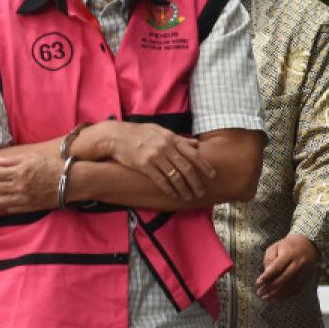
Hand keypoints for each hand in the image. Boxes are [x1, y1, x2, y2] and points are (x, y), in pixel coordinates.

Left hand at [0, 152, 63, 213]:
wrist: (70, 182)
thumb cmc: (53, 166)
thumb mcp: (33, 157)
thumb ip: (13, 160)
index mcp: (19, 172)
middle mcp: (19, 187)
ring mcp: (23, 199)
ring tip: (2, 189)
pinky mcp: (29, 208)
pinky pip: (10, 208)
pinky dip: (8, 203)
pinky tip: (12, 196)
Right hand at [96, 122, 214, 201]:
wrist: (115, 136)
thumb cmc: (138, 133)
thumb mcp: (159, 130)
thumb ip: (178, 138)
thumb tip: (196, 143)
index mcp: (171, 138)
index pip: (193, 154)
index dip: (204, 166)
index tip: (213, 175)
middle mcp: (165, 147)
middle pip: (186, 168)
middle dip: (196, 182)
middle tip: (201, 192)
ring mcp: (155, 156)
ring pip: (175, 176)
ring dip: (184, 189)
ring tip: (188, 197)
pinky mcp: (144, 165)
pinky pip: (161, 180)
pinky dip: (169, 189)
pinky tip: (174, 195)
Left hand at [256, 234, 320, 300]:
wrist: (308, 245)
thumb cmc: (287, 246)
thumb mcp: (276, 247)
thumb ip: (270, 259)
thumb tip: (266, 274)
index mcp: (290, 254)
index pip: (277, 267)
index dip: (267, 276)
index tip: (258, 283)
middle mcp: (299, 264)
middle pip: (284, 279)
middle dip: (271, 288)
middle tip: (260, 293)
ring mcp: (305, 272)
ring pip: (291, 286)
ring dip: (278, 294)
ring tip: (266, 298)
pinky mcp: (307, 278)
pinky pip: (296, 289)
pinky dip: (286, 295)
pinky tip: (277, 298)